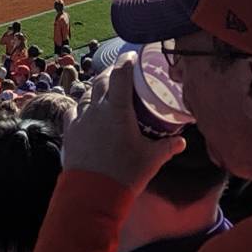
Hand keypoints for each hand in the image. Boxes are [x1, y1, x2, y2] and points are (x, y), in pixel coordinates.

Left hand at [58, 56, 183, 193]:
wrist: (92, 196)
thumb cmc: (125, 175)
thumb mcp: (151, 160)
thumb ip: (167, 147)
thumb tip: (182, 141)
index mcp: (118, 110)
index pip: (121, 74)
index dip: (127, 60)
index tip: (132, 55)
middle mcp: (96, 109)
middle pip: (102, 80)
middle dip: (112, 73)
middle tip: (122, 75)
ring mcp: (80, 120)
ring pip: (86, 94)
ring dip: (96, 90)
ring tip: (105, 93)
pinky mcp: (70, 133)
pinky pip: (73, 112)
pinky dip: (81, 108)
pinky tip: (85, 113)